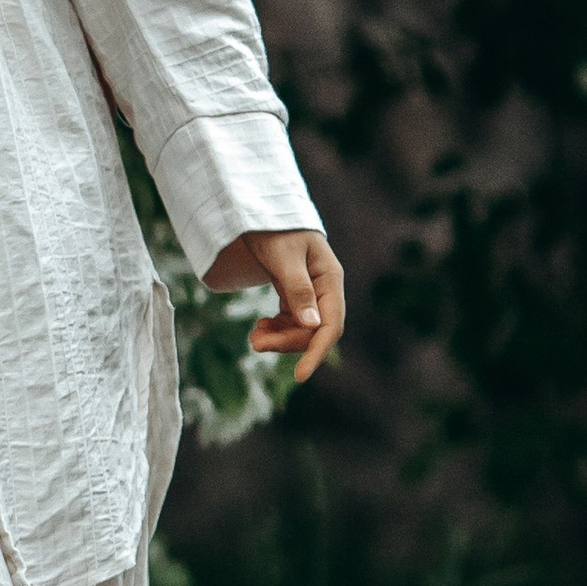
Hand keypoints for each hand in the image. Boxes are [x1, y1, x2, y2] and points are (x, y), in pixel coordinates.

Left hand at [203, 225, 344, 383]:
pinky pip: (292, 320)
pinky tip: (261, 328)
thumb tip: (313, 326)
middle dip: (287, 342)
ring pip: (302, 328)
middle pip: (314, 330)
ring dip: (280, 338)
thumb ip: (297, 290)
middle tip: (255, 344)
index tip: (299, 375)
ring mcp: (311, 292)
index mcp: (330, 278)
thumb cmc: (273, 229)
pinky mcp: (295, 293)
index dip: (316, 351)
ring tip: (255, 337)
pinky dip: (277, 328)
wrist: (258, 210)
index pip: (331, 324)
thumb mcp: (283, 258)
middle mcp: (325, 288)